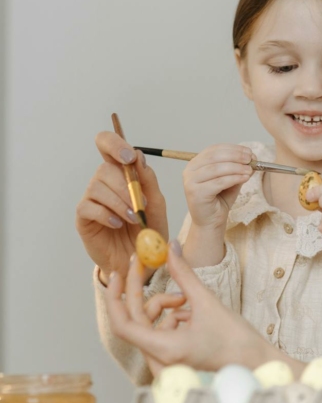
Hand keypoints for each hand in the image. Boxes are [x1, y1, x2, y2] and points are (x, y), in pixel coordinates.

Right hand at [76, 132, 167, 281]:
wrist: (141, 259)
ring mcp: (91, 199)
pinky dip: (107, 215)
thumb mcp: (156, 203)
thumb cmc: (149, 229)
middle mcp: (103, 182)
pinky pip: (89, 207)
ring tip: (134, 218)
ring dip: (119, 202)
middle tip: (141, 205)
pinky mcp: (83, 217)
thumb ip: (148, 180)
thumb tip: (138, 156)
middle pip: (105, 169)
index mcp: (121, 173)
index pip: (107, 144)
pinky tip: (118, 224)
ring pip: (97, 187)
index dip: (114, 143)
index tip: (129, 157)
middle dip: (126, 186)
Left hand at [104, 242, 305, 376]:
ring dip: (164, 306)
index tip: (119, 273)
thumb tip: (170, 248)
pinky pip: (161, 332)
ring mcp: (165, 361)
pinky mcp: (173, 358)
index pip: (123, 324)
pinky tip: (191, 314)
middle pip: (137, 320)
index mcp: (164, 349)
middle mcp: (160, 360)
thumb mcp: (207, 301)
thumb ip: (183, 273)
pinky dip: (172, 317)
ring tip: (187, 300)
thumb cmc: (235, 339)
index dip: (116, 297)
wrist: (254, 361)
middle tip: (147, 264)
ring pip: (150, 324)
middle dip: (143, 292)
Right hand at [183, 144, 253, 232]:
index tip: (249, 151)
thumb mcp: (231, 179)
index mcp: (196, 163)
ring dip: (236, 167)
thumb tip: (252, 157)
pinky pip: (218, 182)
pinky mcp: (196, 193)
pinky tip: (244, 178)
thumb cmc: (220, 200)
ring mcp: (190, 182)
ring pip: (217, 168)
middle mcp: (190, 170)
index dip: (233, 148)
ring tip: (249, 170)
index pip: (214, 149)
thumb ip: (238, 168)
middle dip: (235, 156)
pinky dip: (234, 178)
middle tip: (250, 159)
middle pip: (215, 156)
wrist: (211, 221)